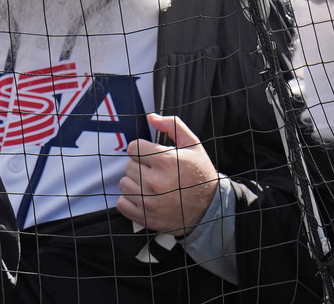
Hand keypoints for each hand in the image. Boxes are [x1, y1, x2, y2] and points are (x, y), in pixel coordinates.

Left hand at [117, 113, 220, 235]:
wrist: (211, 209)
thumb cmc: (200, 174)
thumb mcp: (193, 146)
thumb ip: (172, 126)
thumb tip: (150, 117)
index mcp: (166, 161)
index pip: (132, 148)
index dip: (142, 151)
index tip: (154, 158)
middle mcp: (156, 182)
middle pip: (128, 166)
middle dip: (140, 167)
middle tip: (157, 173)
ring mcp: (150, 202)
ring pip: (124, 184)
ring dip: (135, 184)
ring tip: (153, 186)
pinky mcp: (146, 218)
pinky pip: (122, 203)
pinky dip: (131, 201)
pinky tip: (146, 199)